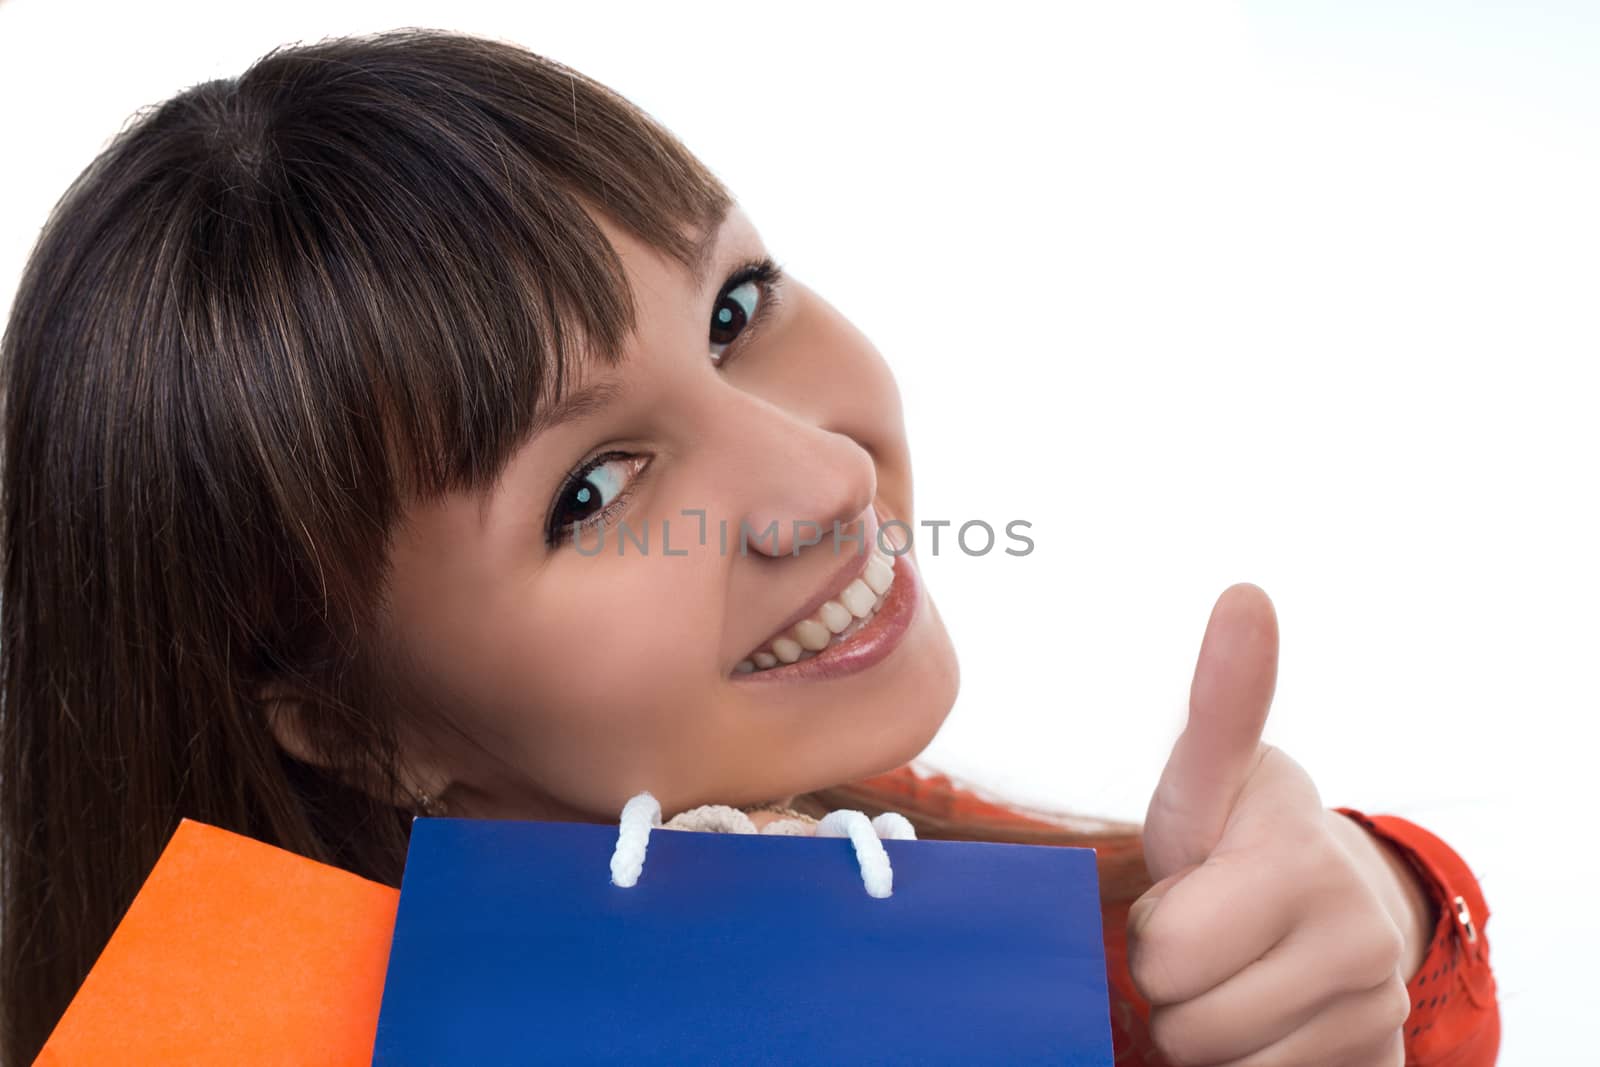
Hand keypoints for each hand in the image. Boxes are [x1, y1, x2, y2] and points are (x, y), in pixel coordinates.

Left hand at [1128, 584, 1412, 1066]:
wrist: (1333, 904)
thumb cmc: (1241, 837)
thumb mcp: (1212, 775)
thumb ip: (1223, 702)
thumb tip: (1246, 594)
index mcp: (1298, 855)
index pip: (1169, 944)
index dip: (1157, 923)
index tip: (1198, 893)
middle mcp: (1355, 932)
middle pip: (1179, 1010)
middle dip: (1169, 974)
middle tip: (1202, 931)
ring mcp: (1372, 1001)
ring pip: (1211, 1058)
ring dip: (1201, 1022)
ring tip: (1230, 969)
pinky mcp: (1376, 1054)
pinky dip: (1242, 1062)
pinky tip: (1263, 1013)